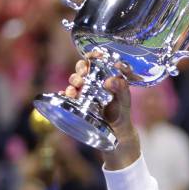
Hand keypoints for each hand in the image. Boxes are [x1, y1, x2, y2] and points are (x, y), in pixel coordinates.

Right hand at [65, 52, 140, 168]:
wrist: (115, 134)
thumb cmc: (121, 115)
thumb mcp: (124, 102)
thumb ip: (122, 90)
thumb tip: (111, 80)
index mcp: (107, 78)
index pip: (99, 61)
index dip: (94, 55)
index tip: (93, 55)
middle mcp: (94, 83)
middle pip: (83, 68)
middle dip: (80, 68)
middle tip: (82, 75)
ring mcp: (84, 93)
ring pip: (74, 81)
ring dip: (72, 81)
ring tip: (75, 88)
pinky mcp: (76, 103)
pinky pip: (66, 96)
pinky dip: (64, 94)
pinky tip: (64, 95)